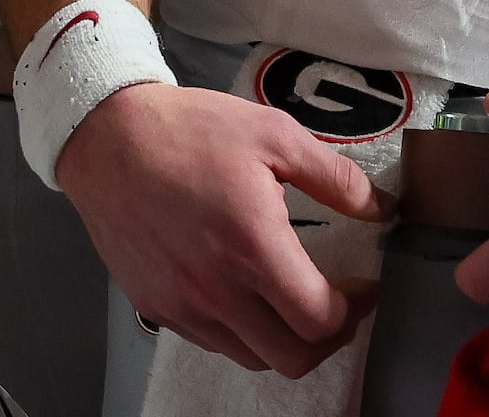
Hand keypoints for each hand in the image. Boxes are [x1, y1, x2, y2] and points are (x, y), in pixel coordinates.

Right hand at [57, 82, 381, 374]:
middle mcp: (216, 290)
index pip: (318, 320)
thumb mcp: (275, 135)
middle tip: (338, 306)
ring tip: (293, 300)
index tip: (363, 289)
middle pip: (291, 358)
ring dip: (283, 339)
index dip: (354, 311)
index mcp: (253, 247)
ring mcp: (182, 306)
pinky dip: (240, 331)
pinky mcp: (155, 307)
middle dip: (327, 339)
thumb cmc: (190, 130)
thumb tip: (380, 208)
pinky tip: (247, 292)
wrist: (108, 137)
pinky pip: (211, 341)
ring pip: (251, 357)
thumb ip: (335, 177)